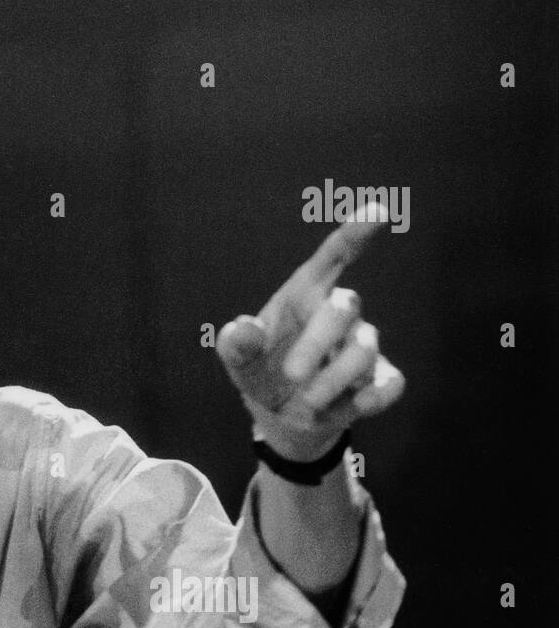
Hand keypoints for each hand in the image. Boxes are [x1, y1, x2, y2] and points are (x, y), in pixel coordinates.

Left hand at [215, 204, 405, 461]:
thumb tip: (242, 329)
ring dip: (333, 379)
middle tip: (291, 376)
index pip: (333, 258)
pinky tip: (353, 407)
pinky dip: (374, 398)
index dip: (354, 234)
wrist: (282, 416)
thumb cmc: (262, 372)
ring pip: (364, 349)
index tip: (376, 211)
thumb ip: (236, 345)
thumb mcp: (240, 361)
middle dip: (317, 343)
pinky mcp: (380, 378)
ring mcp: (362, 345)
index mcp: (304, 297)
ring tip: (306, 402)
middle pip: (344, 308)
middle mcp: (338, 315)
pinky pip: (391, 382)